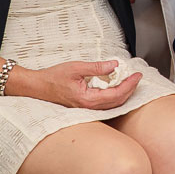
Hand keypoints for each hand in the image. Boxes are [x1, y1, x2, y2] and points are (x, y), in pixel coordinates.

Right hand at [23, 60, 141, 108]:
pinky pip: (104, 103)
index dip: (129, 85)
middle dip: (130, 89)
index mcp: (87, 99)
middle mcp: (88, 107)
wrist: (37, 87)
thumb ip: (97, 67)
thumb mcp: (76, 67)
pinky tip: (116, 86)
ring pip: (112, 104)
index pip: (115, 94)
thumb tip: (115, 65)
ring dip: (124, 93)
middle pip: (117, 102)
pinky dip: (114, 95)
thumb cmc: (53, 77)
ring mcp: (86, 108)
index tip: (137, 75)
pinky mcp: (84, 106)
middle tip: (137, 77)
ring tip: (130, 81)